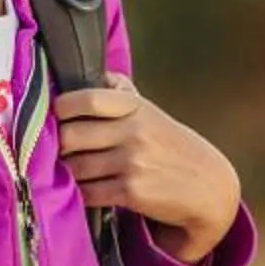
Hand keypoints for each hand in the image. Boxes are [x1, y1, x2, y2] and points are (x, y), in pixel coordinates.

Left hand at [55, 73, 239, 265]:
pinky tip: (85, 189)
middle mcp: (133, 132)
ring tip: (68, 170)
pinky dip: (80, 193)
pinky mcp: (131, 191)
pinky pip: (87, 192)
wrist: (208, 187)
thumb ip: (122, 93)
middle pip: (71, 136)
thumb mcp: (151, 114)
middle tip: (56, 150)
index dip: (62, 107)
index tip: (56, 115)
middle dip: (57, 145)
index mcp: (135, 107)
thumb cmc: (172, 147)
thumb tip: (96, 72)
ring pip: (75, 166)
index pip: (87, 99)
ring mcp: (131, 162)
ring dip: (66, 172)